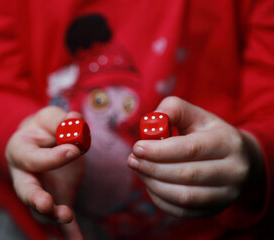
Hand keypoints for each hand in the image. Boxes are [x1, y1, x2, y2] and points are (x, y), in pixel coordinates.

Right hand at [5, 106, 83, 238]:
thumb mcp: (50, 117)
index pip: (32, 158)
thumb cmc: (46, 128)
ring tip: (67, 217)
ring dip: (53, 216)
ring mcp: (40, 192)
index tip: (74, 150)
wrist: (45, 142)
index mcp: (20, 151)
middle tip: (46, 204)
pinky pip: (61, 222)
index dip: (52, 156)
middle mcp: (25, 176)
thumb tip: (75, 121)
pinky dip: (70, 234)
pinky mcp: (57, 200)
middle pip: (26, 190)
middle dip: (35, 199)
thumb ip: (61, 119)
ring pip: (41, 210)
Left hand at [127, 96, 263, 217]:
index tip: (136, 148)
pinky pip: (182, 211)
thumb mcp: (195, 115)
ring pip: (184, 197)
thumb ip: (172, 110)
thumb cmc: (207, 133)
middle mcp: (234, 171)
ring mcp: (227, 194)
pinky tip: (150, 184)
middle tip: (132, 160)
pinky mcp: (215, 210)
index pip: (191, 149)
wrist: (238, 159)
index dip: (159, 150)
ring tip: (139, 170)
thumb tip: (149, 122)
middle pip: (186, 174)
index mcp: (228, 142)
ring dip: (154, 185)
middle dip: (152, 168)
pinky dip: (161, 199)